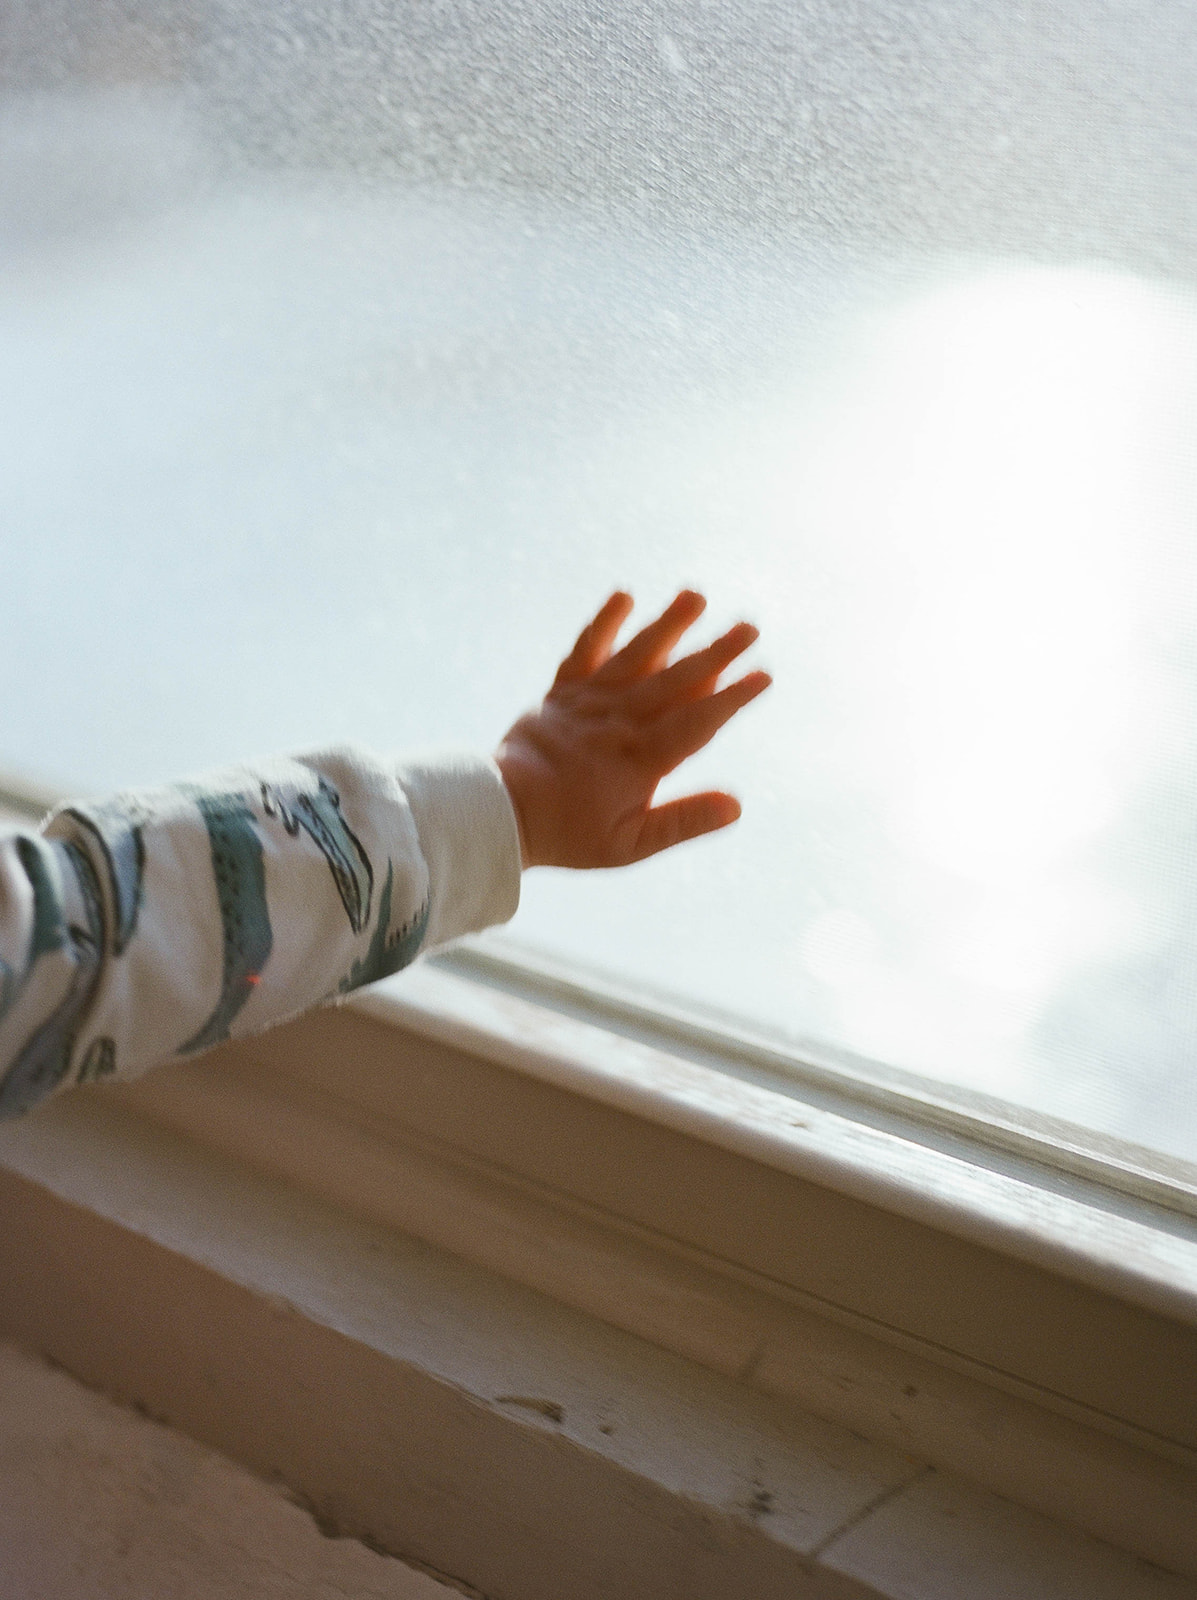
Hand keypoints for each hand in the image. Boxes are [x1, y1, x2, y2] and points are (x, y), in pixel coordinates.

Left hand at [495, 590, 769, 868]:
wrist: (500, 811)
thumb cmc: (568, 834)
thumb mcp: (631, 845)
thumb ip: (684, 822)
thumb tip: (737, 805)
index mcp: (641, 758)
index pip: (698, 721)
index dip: (733, 697)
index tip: (762, 675)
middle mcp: (619, 720)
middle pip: (676, 680)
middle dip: (716, 653)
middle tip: (748, 627)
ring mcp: (589, 701)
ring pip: (636, 655)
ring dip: (668, 625)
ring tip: (694, 596)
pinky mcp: (560, 691)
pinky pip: (585, 650)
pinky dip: (604, 623)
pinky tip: (624, 595)